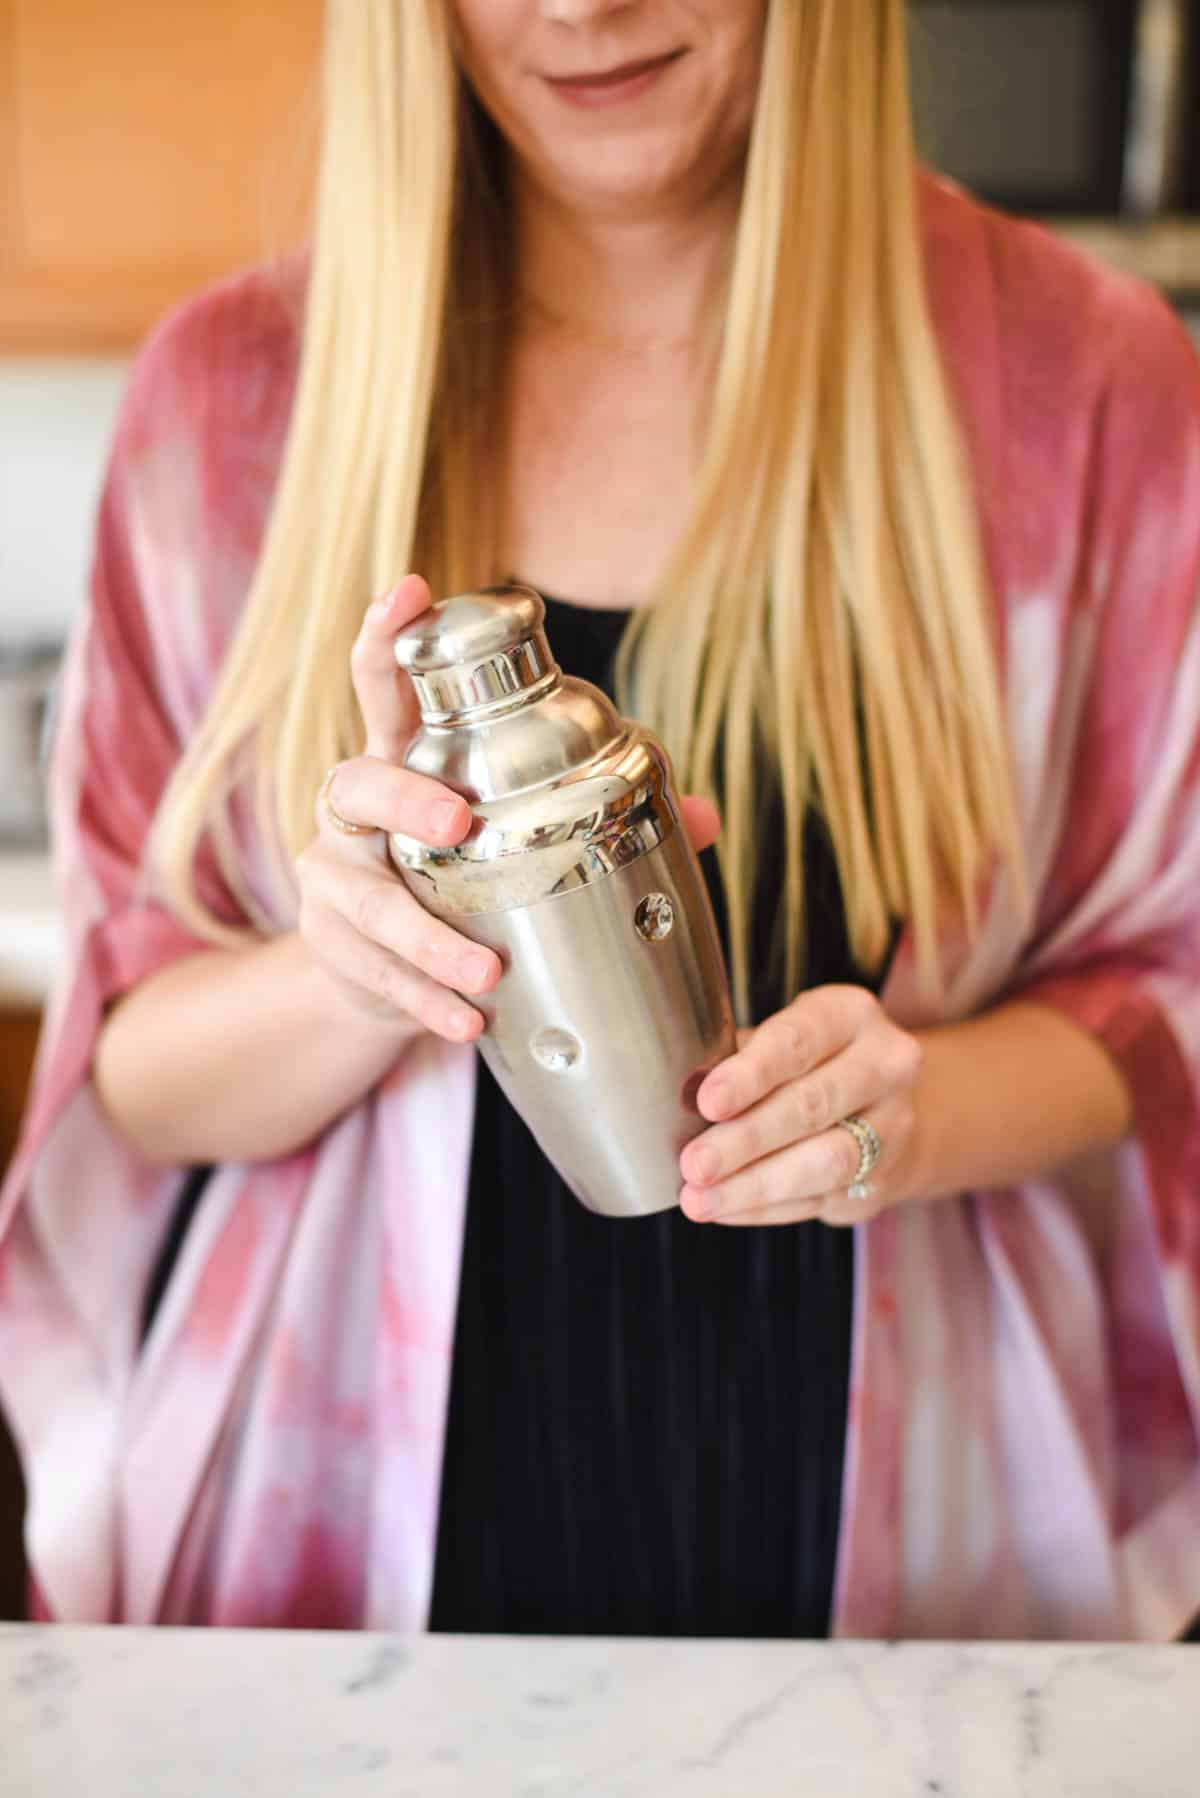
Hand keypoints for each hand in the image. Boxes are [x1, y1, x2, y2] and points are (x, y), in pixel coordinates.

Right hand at [296, 574, 720, 1044]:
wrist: (378, 977)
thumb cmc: (461, 878)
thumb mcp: (513, 837)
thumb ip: (605, 816)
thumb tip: (705, 814)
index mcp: (403, 764)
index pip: (384, 685)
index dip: (391, 634)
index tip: (411, 589)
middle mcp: (354, 816)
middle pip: (355, 781)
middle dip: (405, 797)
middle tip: (456, 824)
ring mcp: (335, 883)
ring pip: (367, 901)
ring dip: (427, 938)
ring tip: (486, 975)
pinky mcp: (333, 951)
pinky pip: (375, 976)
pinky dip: (425, 1000)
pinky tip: (468, 1023)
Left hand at [678, 986, 922, 1226]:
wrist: (887, 1107)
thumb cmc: (811, 1064)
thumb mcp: (781, 1039)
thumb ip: (736, 1058)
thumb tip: (679, 1095)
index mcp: (851, 1016)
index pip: (798, 1041)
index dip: (751, 1074)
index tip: (707, 1101)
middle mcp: (884, 1067)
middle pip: (812, 1106)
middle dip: (746, 1139)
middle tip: (695, 1163)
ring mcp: (892, 1127)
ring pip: (824, 1162)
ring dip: (753, 1185)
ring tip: (700, 1198)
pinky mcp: (880, 1181)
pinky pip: (818, 1199)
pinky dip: (764, 1208)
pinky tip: (725, 1209)